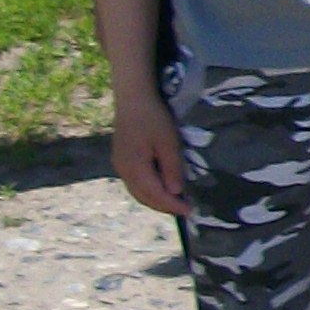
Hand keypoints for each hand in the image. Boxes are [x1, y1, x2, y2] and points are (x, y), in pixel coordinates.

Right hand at [110, 91, 186, 217]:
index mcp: (135, 167)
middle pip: (144, 197)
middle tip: (184, 208)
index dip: (172, 205)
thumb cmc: (153, 117)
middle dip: (164, 206)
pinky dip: (148, 190)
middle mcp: (123, 171)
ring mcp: (120, 165)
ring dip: (156, 199)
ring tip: (175, 201)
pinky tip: (160, 187)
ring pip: (138, 192)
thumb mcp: (168, 142)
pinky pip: (135, 183)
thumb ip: (172, 168)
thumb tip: (176, 193)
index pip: (155, 195)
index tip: (189, 211)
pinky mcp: (121, 159)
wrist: (132, 98)